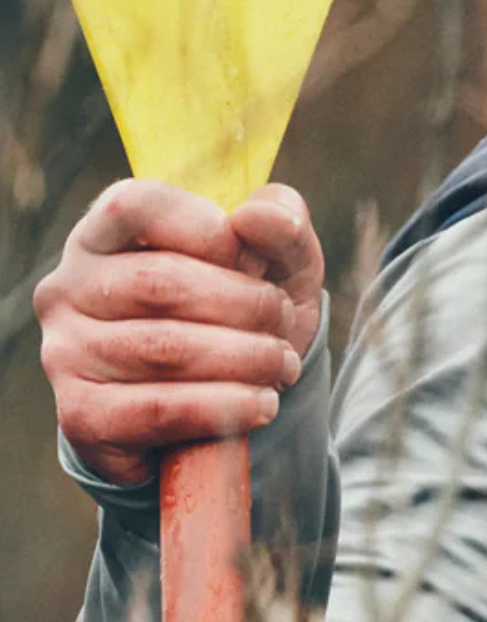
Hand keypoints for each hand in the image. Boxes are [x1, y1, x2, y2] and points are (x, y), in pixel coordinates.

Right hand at [36, 179, 323, 485]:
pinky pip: (159, 410)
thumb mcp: (280, 266)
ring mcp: (67, 353)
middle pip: (161, 283)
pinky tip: (261, 406)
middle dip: (247, 306)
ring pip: (164, 349)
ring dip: (247, 360)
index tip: (257, 264)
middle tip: (284, 327)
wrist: (226, 409)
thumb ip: (281, 227)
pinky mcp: (82, 416)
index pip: (137, 205)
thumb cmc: (246, 319)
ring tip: (283, 367)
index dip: (212, 232)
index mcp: (104, 235)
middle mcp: (69, 288)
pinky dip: (225, 408)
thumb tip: (256, 218)